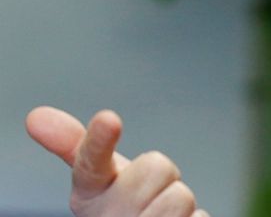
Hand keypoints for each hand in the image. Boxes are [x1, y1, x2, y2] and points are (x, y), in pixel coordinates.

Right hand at [25, 106, 208, 216]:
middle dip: (163, 177)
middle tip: (150, 195)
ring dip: (181, 205)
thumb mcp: (101, 178)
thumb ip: (82, 145)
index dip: (99, 141)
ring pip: (180, 196)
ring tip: (160, 216)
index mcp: (89, 193)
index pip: (90, 163)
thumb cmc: (122, 207)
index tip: (109, 118)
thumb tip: (36, 116)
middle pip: (157, 166)